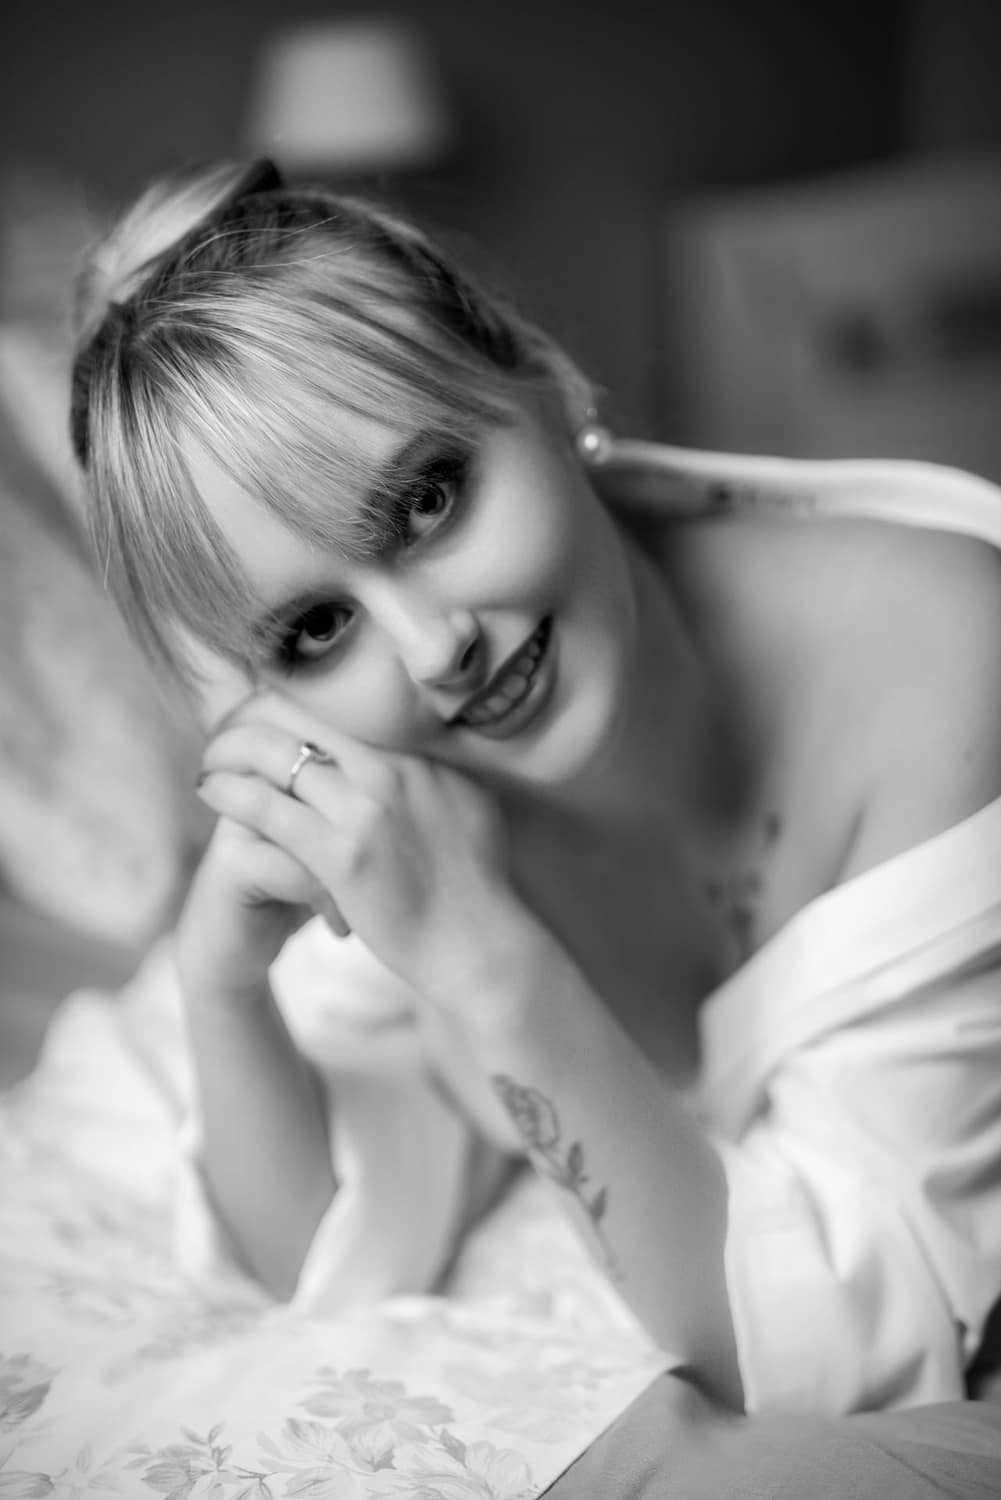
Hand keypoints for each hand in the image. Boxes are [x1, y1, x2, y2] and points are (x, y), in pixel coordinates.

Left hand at [195, 694, 526, 1014]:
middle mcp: (394, 770)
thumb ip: (431, 772)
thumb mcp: (464, 805)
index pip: (336, 704)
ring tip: (209, 758)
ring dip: (229, 749)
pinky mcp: (342, 855)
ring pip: (275, 754)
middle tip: (223, 726)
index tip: (261, 707)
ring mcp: (368, 810)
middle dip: (250, 714)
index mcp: (419, 755)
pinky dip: (230, 792)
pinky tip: (211, 791)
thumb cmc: (474, 886)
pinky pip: (267, 807)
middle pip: (300, 714)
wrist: (481, 945)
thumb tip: (412, 748)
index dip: (288, 698)